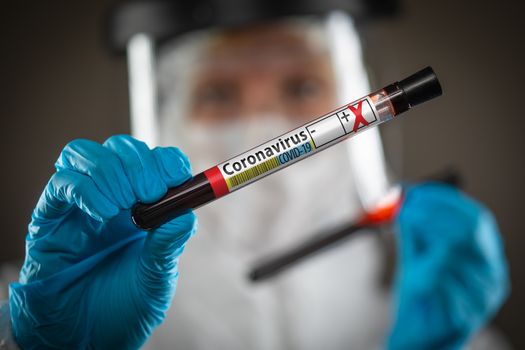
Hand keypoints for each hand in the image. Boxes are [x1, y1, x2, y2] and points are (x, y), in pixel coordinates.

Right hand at [9, 135, 196, 349]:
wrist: (87, 338)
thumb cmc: (123, 306)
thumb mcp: (157, 277)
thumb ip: (168, 245)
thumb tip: (186, 214)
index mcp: (143, 208)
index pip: (154, 162)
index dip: (166, 161)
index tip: (177, 176)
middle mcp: (111, 199)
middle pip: (120, 149)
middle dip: (139, 164)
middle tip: (149, 193)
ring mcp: (80, 206)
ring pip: (86, 154)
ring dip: (110, 171)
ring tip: (122, 205)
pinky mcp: (50, 219)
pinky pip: (61, 184)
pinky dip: (84, 188)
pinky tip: (102, 212)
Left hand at [388, 183, 509, 349]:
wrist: (419, 336)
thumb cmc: (420, 294)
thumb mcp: (417, 253)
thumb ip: (414, 226)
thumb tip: (404, 193)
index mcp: (484, 254)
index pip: (474, 217)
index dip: (443, 200)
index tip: (414, 192)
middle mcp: (491, 272)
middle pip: (468, 230)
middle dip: (430, 215)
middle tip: (403, 211)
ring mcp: (483, 295)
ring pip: (452, 254)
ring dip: (423, 245)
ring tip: (410, 252)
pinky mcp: (468, 315)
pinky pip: (441, 282)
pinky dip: (423, 273)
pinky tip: (419, 280)